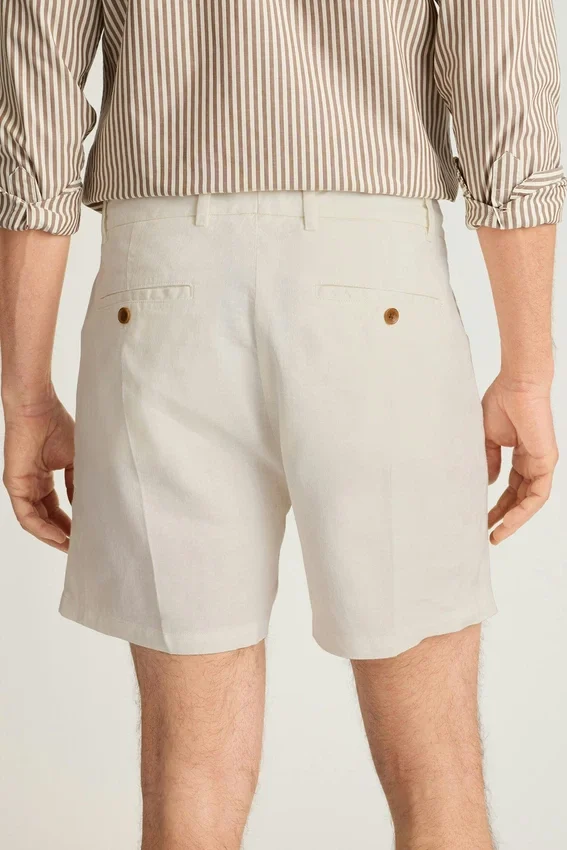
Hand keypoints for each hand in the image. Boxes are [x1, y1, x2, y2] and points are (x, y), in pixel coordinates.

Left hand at [3, 389, 74, 551]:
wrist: (38, 406)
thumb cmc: (56, 425)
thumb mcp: (75, 460)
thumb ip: (77, 484)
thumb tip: (85, 508)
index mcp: (43, 478)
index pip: (56, 508)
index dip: (70, 524)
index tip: (86, 535)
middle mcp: (31, 485)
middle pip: (45, 519)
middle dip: (62, 535)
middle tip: (80, 548)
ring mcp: (21, 486)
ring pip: (35, 521)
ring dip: (52, 537)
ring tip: (70, 547)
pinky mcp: (14, 485)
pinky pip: (27, 515)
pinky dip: (42, 528)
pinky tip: (58, 536)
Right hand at [483, 375, 557, 544]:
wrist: (516, 385)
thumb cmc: (502, 402)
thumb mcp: (489, 438)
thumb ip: (490, 461)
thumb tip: (490, 483)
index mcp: (521, 454)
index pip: (512, 488)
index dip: (498, 505)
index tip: (483, 519)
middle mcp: (533, 461)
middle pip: (520, 498)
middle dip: (505, 517)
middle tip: (489, 533)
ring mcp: (542, 462)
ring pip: (531, 501)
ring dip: (515, 520)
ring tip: (498, 534)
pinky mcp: (546, 461)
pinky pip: (538, 494)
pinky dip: (525, 510)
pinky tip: (510, 520)